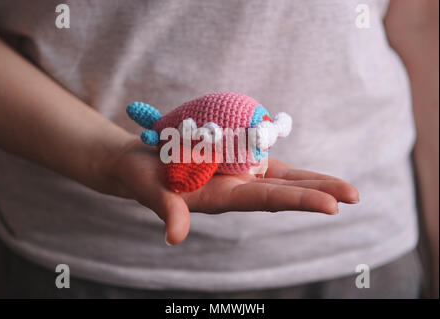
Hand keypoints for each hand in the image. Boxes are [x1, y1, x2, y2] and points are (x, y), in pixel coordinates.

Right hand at [100, 138, 358, 244]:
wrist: (139, 163)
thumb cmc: (140, 177)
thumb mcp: (149, 190)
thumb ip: (166, 210)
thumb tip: (175, 238)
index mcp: (220, 198)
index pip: (265, 201)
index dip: (297, 200)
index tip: (331, 205)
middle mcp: (235, 190)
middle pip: (283, 192)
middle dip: (318, 194)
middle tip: (354, 195)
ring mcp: (237, 176)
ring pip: (282, 179)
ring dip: (314, 182)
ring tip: (347, 188)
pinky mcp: (233, 162)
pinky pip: (267, 163)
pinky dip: (292, 169)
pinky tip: (314, 173)